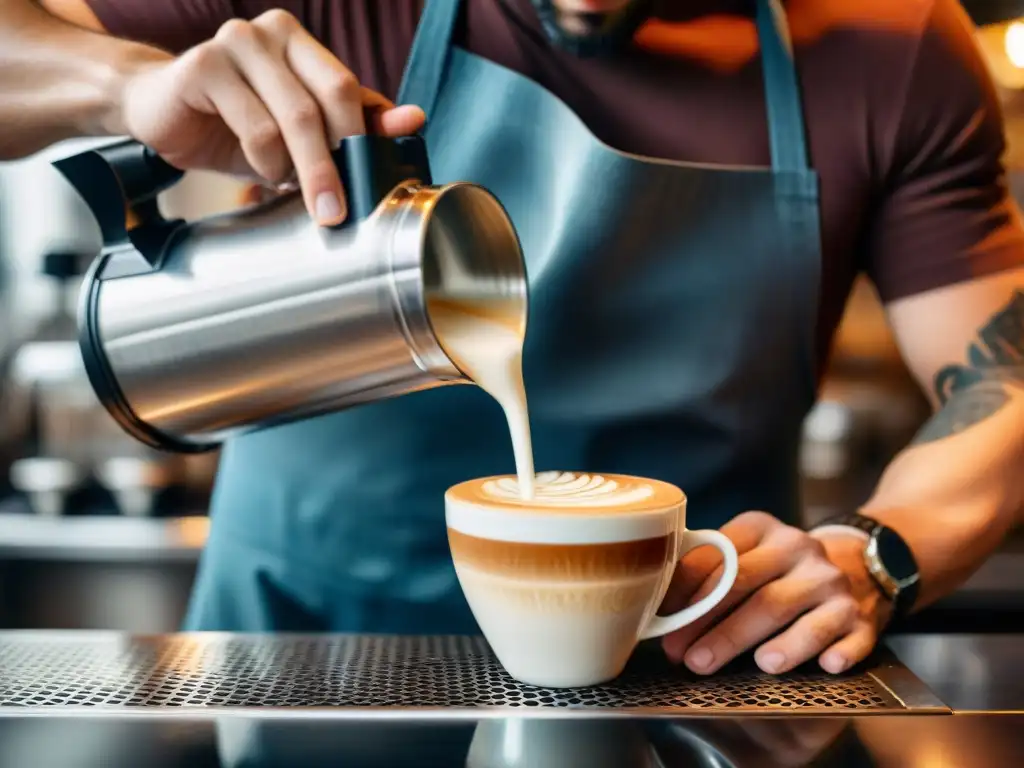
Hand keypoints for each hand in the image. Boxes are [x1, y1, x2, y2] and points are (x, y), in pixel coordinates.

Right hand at [117, 9, 425, 224]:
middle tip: (336, 210)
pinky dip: (264, 161)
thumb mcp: (299, 129)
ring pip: (294, 119)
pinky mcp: (203, 65)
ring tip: (283, 181)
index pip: (350, 88)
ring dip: (295, 167)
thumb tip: (413, 119)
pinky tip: (257, 167)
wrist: (158, 110)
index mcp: (301, 43)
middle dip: (337, 163)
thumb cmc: (235, 121)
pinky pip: (256, 128)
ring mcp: (236, 42)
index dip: (366, 137)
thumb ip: (354, 123)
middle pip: (329, 101)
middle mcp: (272, 32)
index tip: (375, 182)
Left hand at [660, 511, 889, 674]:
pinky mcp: (859, 615)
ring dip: (773, 641)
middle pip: (750, 587)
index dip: (688, 594)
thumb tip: (660, 611)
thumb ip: (707, 573)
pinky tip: (826, 665)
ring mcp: (830, 582)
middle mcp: (797, 549)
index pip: (718, 558)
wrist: (853, 565)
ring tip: (756, 666)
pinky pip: (848, 634)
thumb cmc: (776, 569)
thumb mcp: (743, 554)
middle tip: (690, 657)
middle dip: (716, 627)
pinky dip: (838, 650)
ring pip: (793, 610)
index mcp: (759, 528)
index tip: (665, 625)